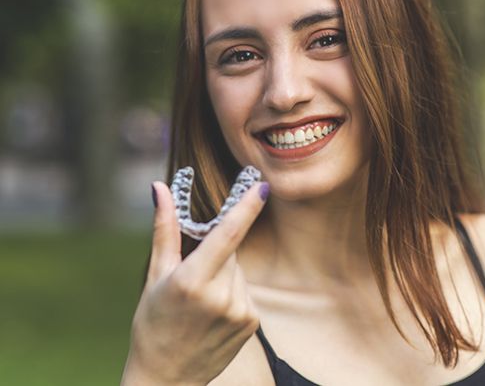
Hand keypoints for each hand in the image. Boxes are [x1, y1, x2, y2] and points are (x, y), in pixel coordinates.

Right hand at [121, 179, 268, 385]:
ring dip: (225, 275)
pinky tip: (215, 313)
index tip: (262, 185)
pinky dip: (233, 293)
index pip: (228, 235)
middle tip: (194, 275)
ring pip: (239, 271)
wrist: (166, 378)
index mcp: (192, 281)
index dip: (247, 207)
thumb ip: (164, 228)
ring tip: (202, 302)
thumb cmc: (153, 323)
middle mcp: (220, 296)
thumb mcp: (155, 275)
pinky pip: (246, 290)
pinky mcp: (252, 322)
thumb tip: (160, 188)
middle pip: (231, 251)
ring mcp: (240, 312)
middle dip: (217, 253)